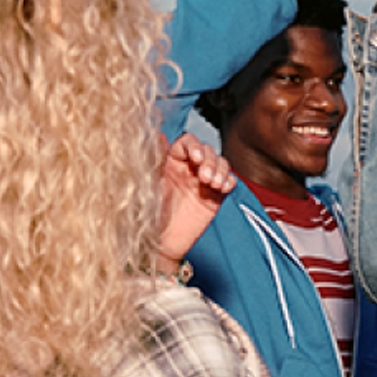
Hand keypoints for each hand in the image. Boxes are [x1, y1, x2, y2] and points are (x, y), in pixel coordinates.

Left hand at [158, 132, 236, 268]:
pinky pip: (228, 182)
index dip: (194, 147)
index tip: (195, 158)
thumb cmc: (148, 215)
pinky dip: (229, 181)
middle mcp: (188, 169)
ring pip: (220, 164)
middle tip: (205, 177)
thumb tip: (155, 132)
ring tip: (213, 184)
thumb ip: (153, 158)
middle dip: (209, 160)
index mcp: (170, 162)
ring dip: (220, 170)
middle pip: (207, 151)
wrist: (160, 243)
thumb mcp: (147, 183)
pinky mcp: (215, 197)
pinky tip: (222, 188)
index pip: (187, 143)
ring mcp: (203, 183)